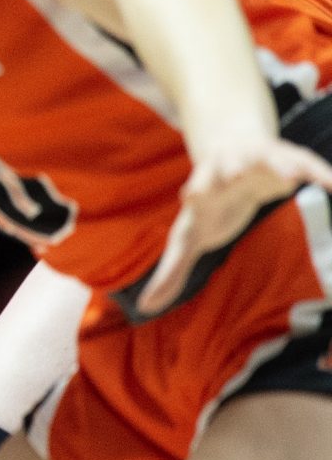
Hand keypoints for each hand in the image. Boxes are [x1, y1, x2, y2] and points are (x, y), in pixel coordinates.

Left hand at [139, 134, 331, 313]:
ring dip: (278, 165)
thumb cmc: (208, 205)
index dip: (194, 192)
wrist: (230, 151)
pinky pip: (305, 164)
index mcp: (203, 189)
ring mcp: (257, 160)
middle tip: (234, 175)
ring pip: (268, 159)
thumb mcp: (189, 238)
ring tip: (291, 176)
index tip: (190, 196)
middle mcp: (228, 169)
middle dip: (230, 170)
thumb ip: (172, 272)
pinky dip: (319, 173)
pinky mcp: (286, 158)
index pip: (195, 190)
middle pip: (226, 168)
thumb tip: (145, 309)